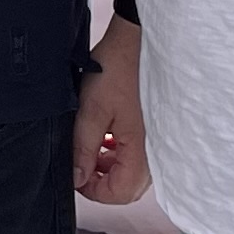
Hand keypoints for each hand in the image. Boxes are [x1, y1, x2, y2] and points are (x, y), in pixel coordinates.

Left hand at [73, 20, 148, 204]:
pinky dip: (119, 152)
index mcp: (142, 151)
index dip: (92, 191)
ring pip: (132, 171)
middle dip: (100, 179)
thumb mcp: (91, 111)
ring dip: (109, 164)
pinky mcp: (156, 129)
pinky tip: (106, 135)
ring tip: (92, 144)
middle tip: (81, 160)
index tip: (75, 175)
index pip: (119, 194)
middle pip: (127, 187)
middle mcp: (156, 151)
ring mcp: (158, 141)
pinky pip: (138, 154)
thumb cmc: (119, 69)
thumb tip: (76, 178)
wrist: (138, 39)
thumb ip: (83, 149)